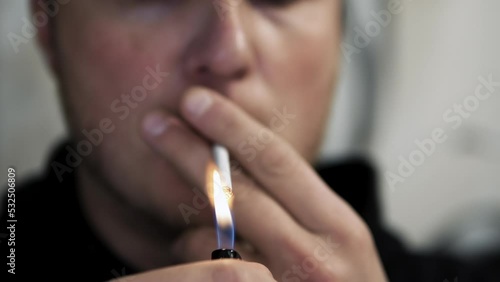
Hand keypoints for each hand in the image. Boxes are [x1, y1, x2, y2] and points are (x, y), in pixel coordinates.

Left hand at [141, 87, 387, 280]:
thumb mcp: (337, 240)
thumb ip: (298, 204)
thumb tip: (238, 160)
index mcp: (339, 227)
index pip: (278, 162)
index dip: (232, 126)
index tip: (197, 101)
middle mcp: (314, 258)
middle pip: (239, 190)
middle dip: (190, 151)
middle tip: (154, 123)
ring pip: (213, 239)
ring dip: (191, 225)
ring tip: (190, 226)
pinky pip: (205, 271)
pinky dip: (191, 257)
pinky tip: (193, 260)